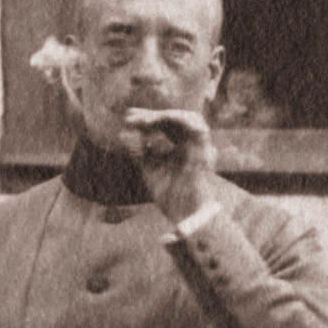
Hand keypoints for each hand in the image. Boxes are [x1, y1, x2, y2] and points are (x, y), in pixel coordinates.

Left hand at [123, 108, 215, 222]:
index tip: (128, 117)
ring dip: (165, 116)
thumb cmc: (169, 194)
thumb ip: (138, 151)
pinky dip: (179, 120)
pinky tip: (157, 122)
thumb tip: (122, 134)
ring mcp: (200, 146)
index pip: (166, 124)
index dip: (148, 118)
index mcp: (180, 145)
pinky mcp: (205, 151)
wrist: (184, 213)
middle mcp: (192, 143)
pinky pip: (198, 128)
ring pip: (189, 118)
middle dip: (152, 115)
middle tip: (131, 117)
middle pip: (175, 118)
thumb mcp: (148, 168)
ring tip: (144, 121)